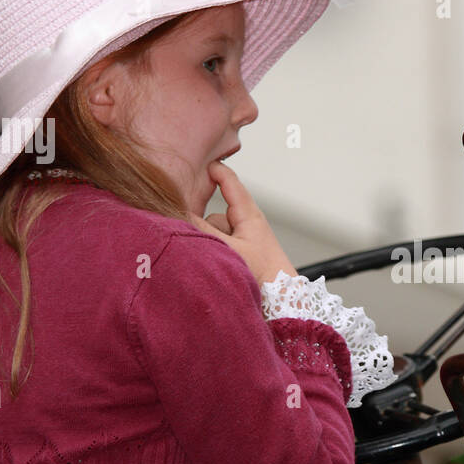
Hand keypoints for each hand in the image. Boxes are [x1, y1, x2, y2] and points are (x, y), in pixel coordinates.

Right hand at [190, 161, 298, 285]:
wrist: (284, 300)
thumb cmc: (266, 274)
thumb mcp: (228, 248)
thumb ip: (201, 230)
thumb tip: (178, 214)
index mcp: (249, 214)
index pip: (229, 182)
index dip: (214, 170)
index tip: (197, 163)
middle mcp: (246, 223)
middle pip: (213, 212)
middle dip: (201, 222)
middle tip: (190, 230)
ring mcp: (243, 240)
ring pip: (213, 232)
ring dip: (207, 241)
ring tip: (212, 259)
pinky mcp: (241, 254)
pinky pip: (218, 245)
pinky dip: (212, 252)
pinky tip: (213, 265)